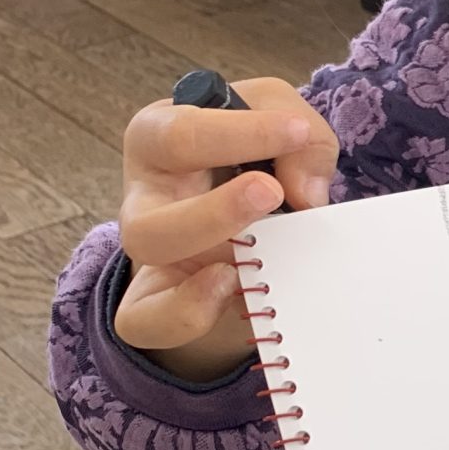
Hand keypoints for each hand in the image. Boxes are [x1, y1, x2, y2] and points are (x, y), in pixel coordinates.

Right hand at [114, 78, 338, 381]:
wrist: (254, 221)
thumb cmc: (260, 157)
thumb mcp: (287, 129)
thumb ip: (302, 143)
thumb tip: (305, 194)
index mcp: (161, 138)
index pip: (181, 133)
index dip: (241, 133)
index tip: (297, 132)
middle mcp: (146, 194)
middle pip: (150, 198)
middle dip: (213, 206)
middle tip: (271, 193)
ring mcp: (150, 252)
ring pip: (146, 248)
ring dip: (203, 242)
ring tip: (257, 248)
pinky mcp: (155, 301)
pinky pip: (143, 320)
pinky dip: (181, 314)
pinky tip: (230, 290)